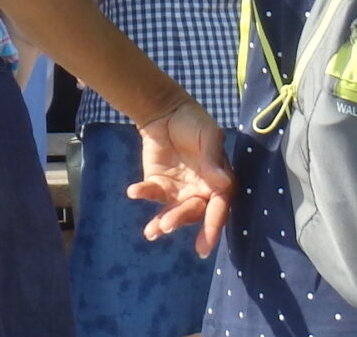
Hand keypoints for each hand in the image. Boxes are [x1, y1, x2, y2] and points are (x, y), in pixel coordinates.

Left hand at [127, 96, 234, 255]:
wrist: (166, 111)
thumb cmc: (194, 122)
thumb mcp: (208, 136)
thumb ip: (212, 160)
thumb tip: (223, 184)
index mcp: (217, 183)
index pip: (218, 208)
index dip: (213, 227)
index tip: (204, 246)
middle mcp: (199, 192)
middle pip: (193, 212)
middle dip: (180, 220)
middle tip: (167, 226)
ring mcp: (178, 191)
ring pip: (172, 212)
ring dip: (162, 222)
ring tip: (151, 231)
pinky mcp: (158, 185)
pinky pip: (152, 194)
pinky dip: (143, 193)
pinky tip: (133, 191)